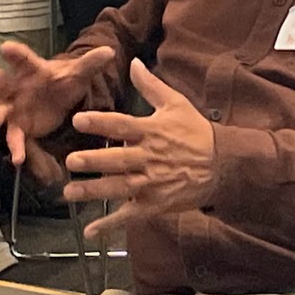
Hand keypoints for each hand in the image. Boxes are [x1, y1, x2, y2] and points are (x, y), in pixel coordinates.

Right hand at [0, 43, 114, 170]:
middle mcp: (17, 86)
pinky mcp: (18, 126)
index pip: (22, 58)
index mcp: (31, 69)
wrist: (58, 99)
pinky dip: (15, 147)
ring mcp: (14, 107)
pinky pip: (14, 136)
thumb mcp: (77, 73)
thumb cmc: (62, 82)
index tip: (5, 48)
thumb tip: (109, 51)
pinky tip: (18, 158)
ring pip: (1, 110)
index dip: (13, 53)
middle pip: (2, 83)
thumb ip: (90, 63)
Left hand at [61, 63, 218, 241]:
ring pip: (119, 188)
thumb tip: (133, 63)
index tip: (78, 120)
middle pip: (117, 160)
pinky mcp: (155, 205)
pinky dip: (110, 225)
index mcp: (151, 132)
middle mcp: (149, 158)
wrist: (223, 164)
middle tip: (71, 160)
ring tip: (70, 192)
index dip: (100, 123)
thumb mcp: (176, 104)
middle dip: (94, 161)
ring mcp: (152, 184)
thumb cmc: (196, 132)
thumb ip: (150, 86)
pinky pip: (130, 216)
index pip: (122, 125)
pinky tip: (90, 231)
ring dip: (94, 191)